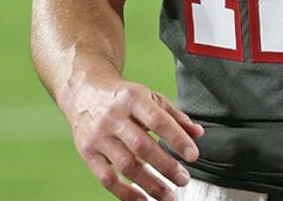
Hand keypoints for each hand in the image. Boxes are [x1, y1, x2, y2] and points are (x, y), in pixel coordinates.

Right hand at [62, 75, 203, 200]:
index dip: (177, 139)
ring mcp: (99, 136)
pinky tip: (142, 199)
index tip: (193, 156)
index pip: (159, 121)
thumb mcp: (150, 97)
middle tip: (184, 179)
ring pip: (125, 165)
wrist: (84, 93)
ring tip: (168, 195)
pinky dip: (125, 193)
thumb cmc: (123, 97)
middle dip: (166, 166)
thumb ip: (175, 116)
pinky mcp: (87, 153)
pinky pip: (106, 178)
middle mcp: (114, 117)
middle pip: (142, 146)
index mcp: (133, 99)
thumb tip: (198, 134)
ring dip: (149, 184)